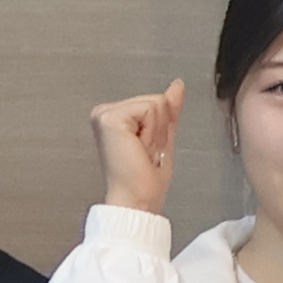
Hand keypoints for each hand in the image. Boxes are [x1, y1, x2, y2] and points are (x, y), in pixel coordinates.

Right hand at [91, 81, 183, 215]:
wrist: (137, 197)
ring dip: (156, 132)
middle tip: (145, 151)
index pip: (156, 101)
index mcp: (114, 116)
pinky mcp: (109, 118)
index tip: (147, 149)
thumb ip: (169, 109)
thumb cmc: (145, 177)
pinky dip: (152, 132)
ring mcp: (104, 114)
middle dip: (159, 128)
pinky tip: (138, 147)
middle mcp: (105, 112)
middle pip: (157, 99)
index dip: (160, 127)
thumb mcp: (162, 135)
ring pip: (155, 102)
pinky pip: (149, 109)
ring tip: (142, 151)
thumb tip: (177, 85)